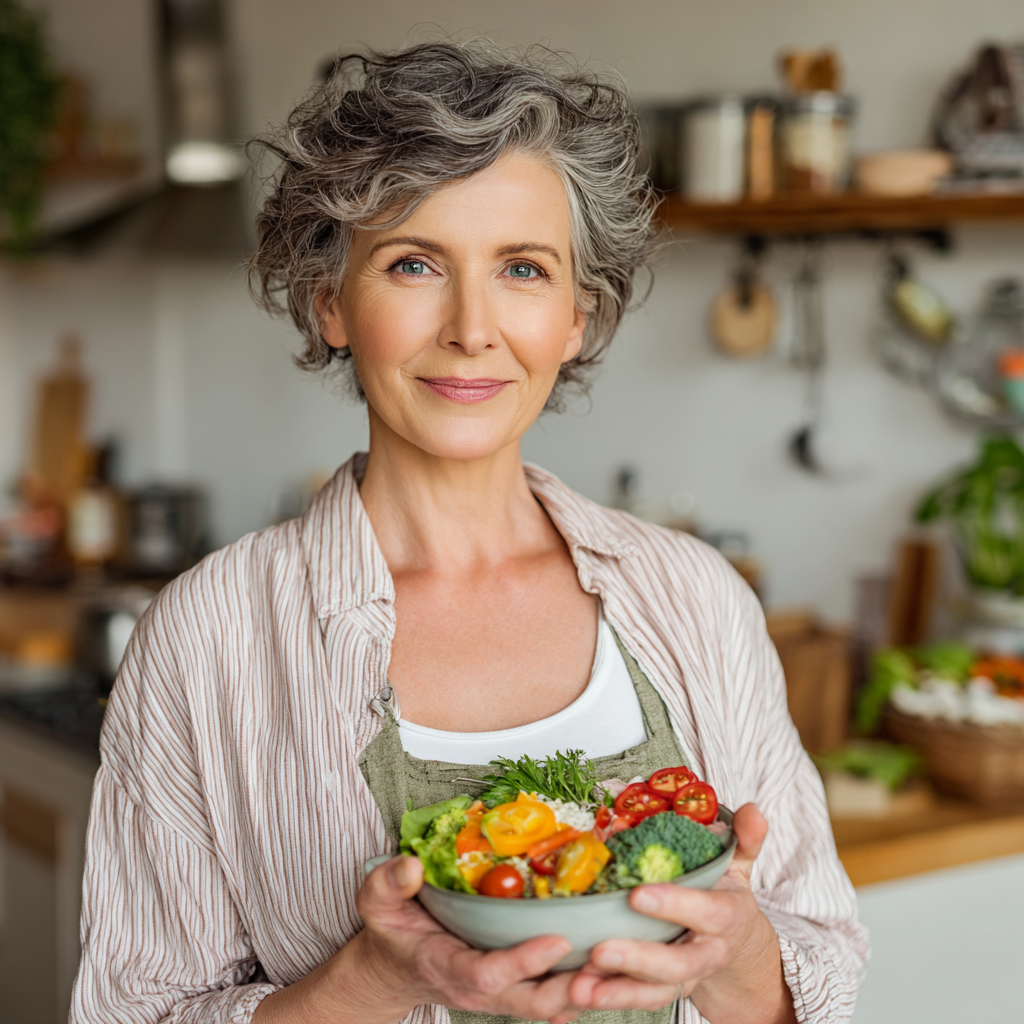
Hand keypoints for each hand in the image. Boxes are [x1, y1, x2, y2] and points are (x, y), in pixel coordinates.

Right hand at [256, 856, 584, 1023]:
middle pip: (530, 1001)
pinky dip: (582, 986)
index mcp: (446, 966)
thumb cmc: (391, 930)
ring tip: (620, 964)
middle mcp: (477, 987)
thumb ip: (389, 882)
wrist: (393, 968)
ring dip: (584, 989)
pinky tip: (611, 967)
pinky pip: (552, 996)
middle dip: (570, 988)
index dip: (523, 962)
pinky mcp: (514, 988)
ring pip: (548, 1004)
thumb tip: (412, 866)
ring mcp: (498, 993)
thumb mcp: (376, 903)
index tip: (557, 940)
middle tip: (606, 962)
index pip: (488, 974)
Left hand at [569, 804, 795, 1023]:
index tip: (638, 894)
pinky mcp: (661, 990)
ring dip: (617, 991)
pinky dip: (609, 997)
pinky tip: (578, 991)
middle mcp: (706, 952)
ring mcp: (685, 977)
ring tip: (582, 986)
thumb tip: (752, 810)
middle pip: (677, 964)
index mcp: (726, 917)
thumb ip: (744, 839)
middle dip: (638, 959)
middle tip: (601, 950)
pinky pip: (637, 999)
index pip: (707, 913)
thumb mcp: (738, 864)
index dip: (675, 905)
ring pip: (655, 992)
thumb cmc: (725, 894)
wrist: (736, 945)